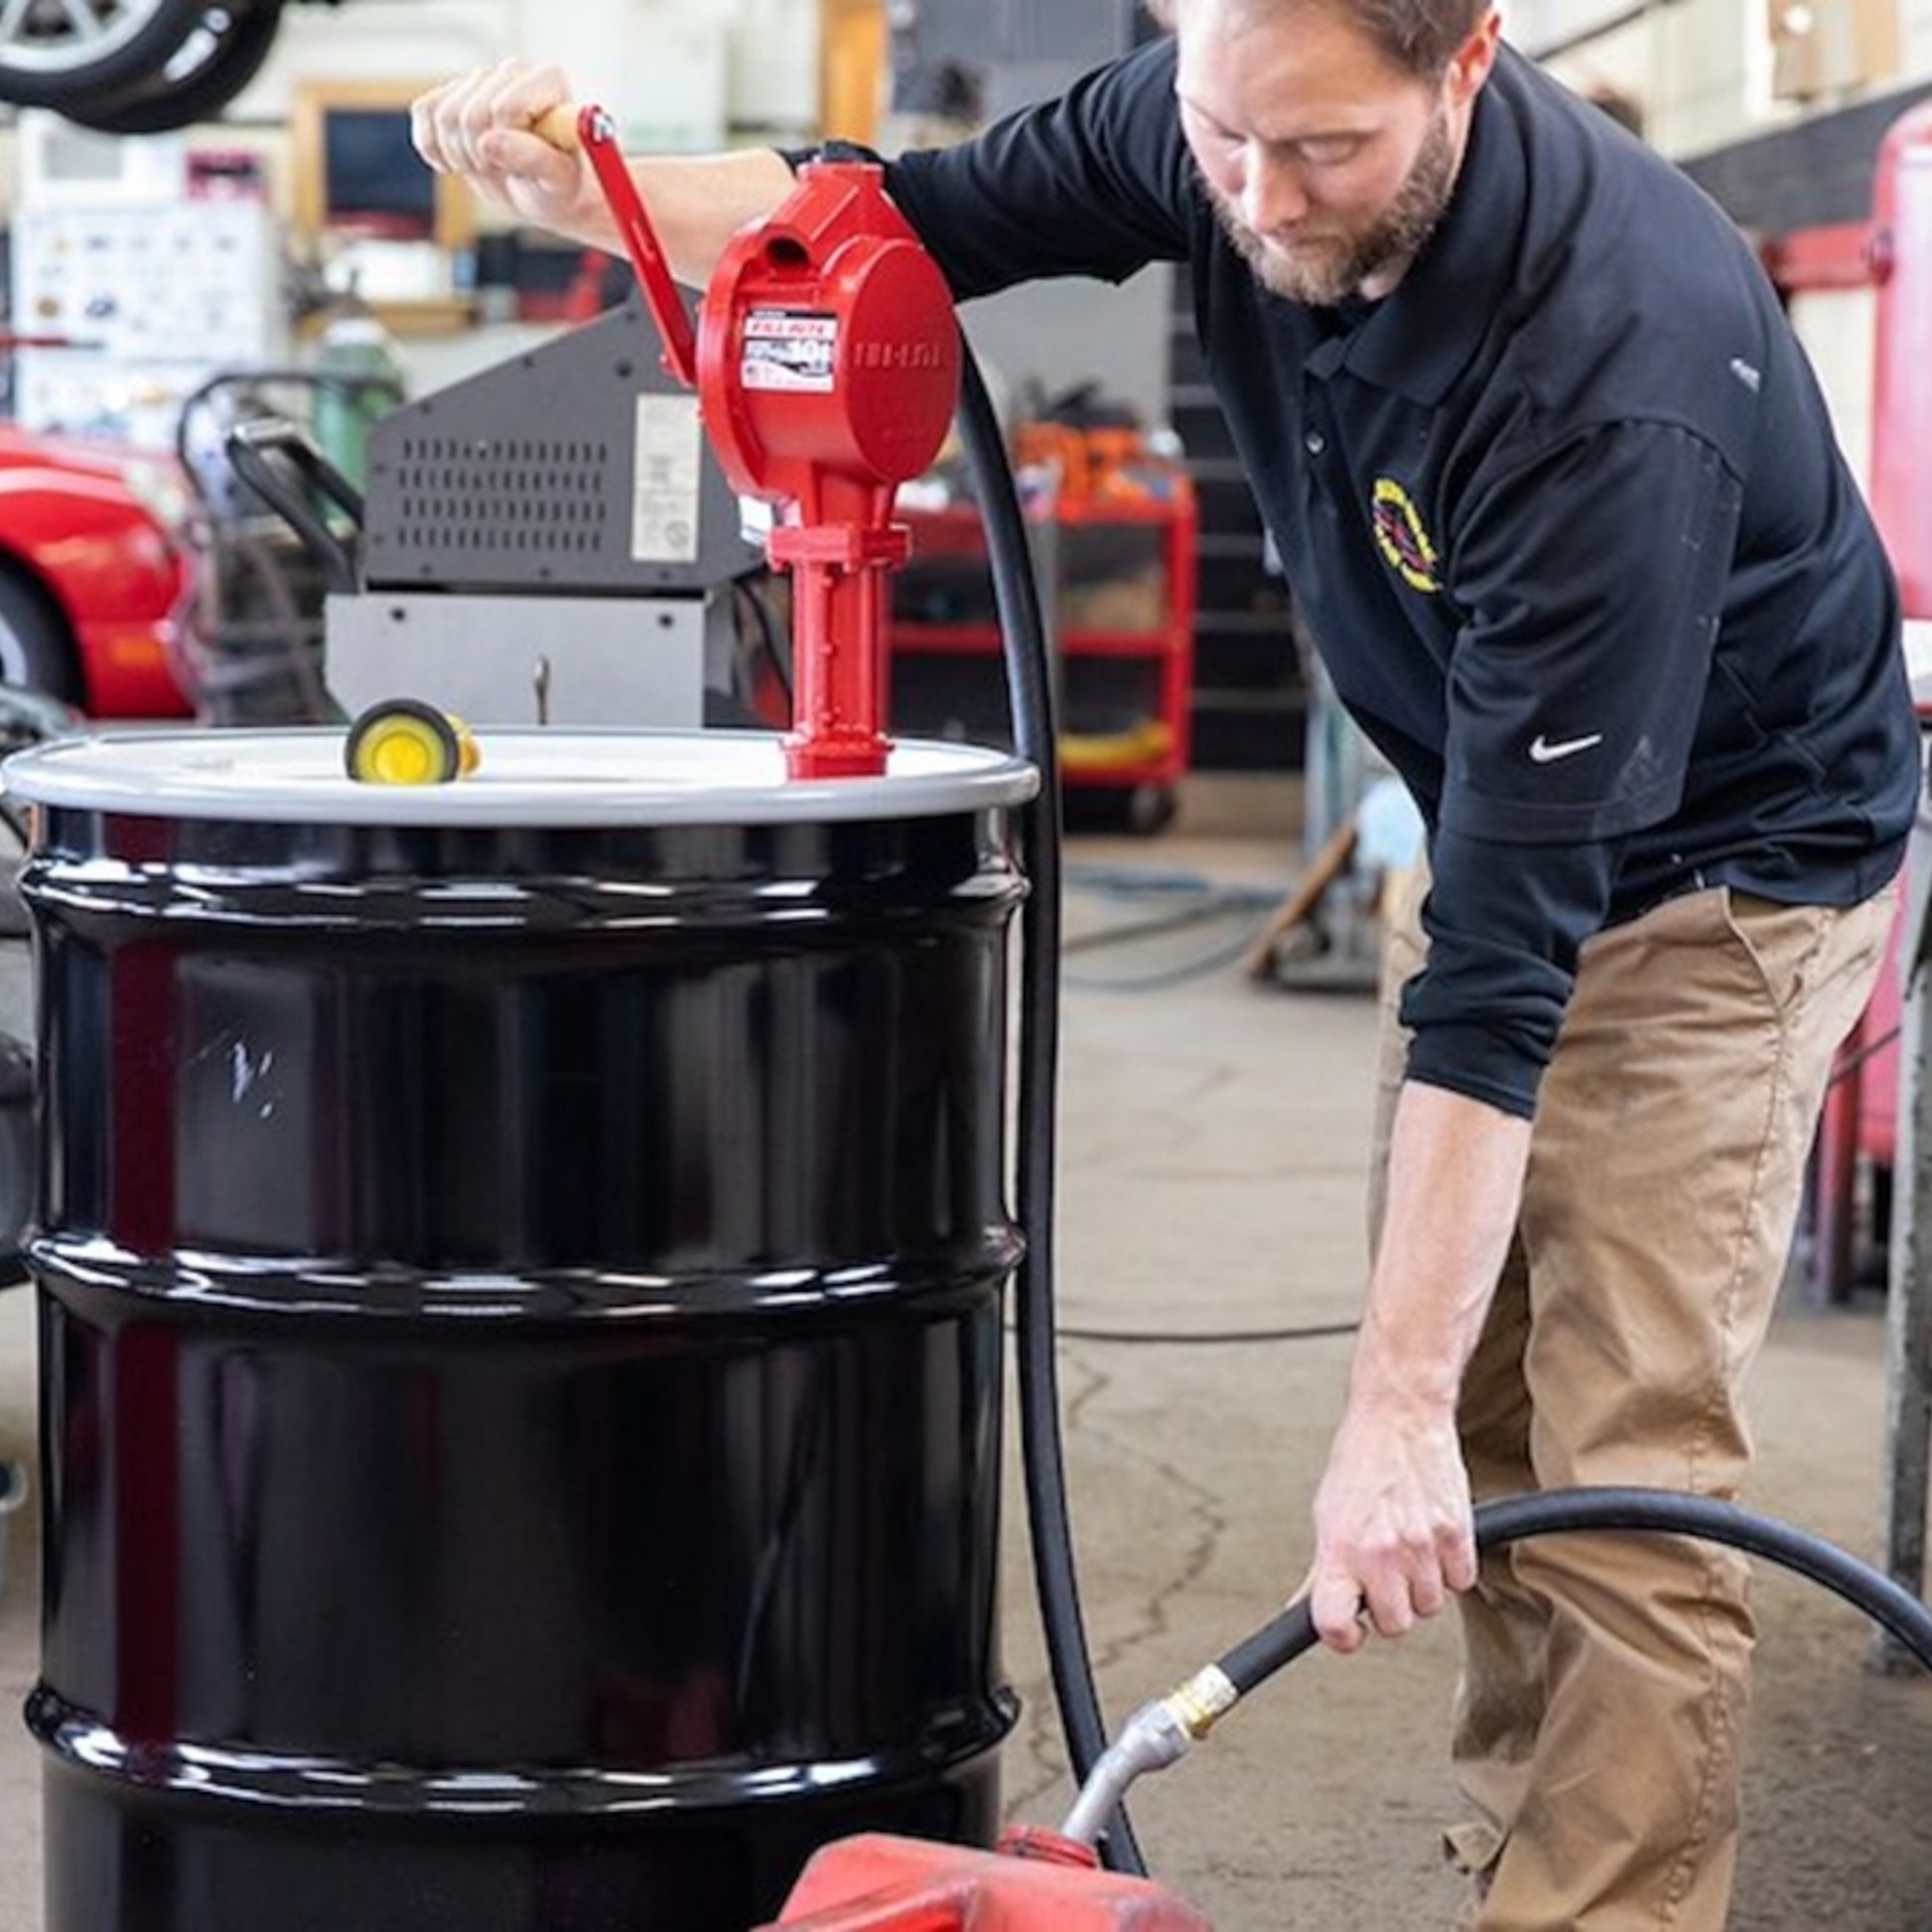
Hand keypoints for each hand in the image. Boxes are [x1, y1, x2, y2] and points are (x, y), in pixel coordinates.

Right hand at [411, 58, 597, 233]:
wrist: (544, 192)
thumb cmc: (560, 187)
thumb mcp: (558, 181)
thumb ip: (533, 159)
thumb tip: (489, 142)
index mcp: (548, 81)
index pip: (504, 109)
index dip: (507, 149)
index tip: (525, 168)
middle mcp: (514, 71)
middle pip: (470, 115)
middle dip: (482, 158)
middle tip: (507, 172)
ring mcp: (481, 79)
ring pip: (443, 115)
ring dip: (460, 156)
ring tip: (490, 167)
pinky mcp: (453, 92)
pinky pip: (424, 111)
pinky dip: (432, 146)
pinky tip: (458, 162)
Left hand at [1306, 1385, 1477, 1652]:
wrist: (1399, 1416)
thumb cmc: (1359, 1463)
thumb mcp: (1327, 1513)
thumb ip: (1322, 1568)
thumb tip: (1302, 1614)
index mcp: (1339, 1549)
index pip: (1333, 1624)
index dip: (1342, 1637)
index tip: (1349, 1630)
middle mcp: (1379, 1552)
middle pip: (1394, 1625)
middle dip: (1390, 1607)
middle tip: (1385, 1575)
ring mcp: (1421, 1545)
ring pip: (1430, 1606)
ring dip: (1421, 1586)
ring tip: (1409, 1545)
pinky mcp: (1457, 1534)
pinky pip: (1461, 1582)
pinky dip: (1451, 1569)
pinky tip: (1434, 1538)